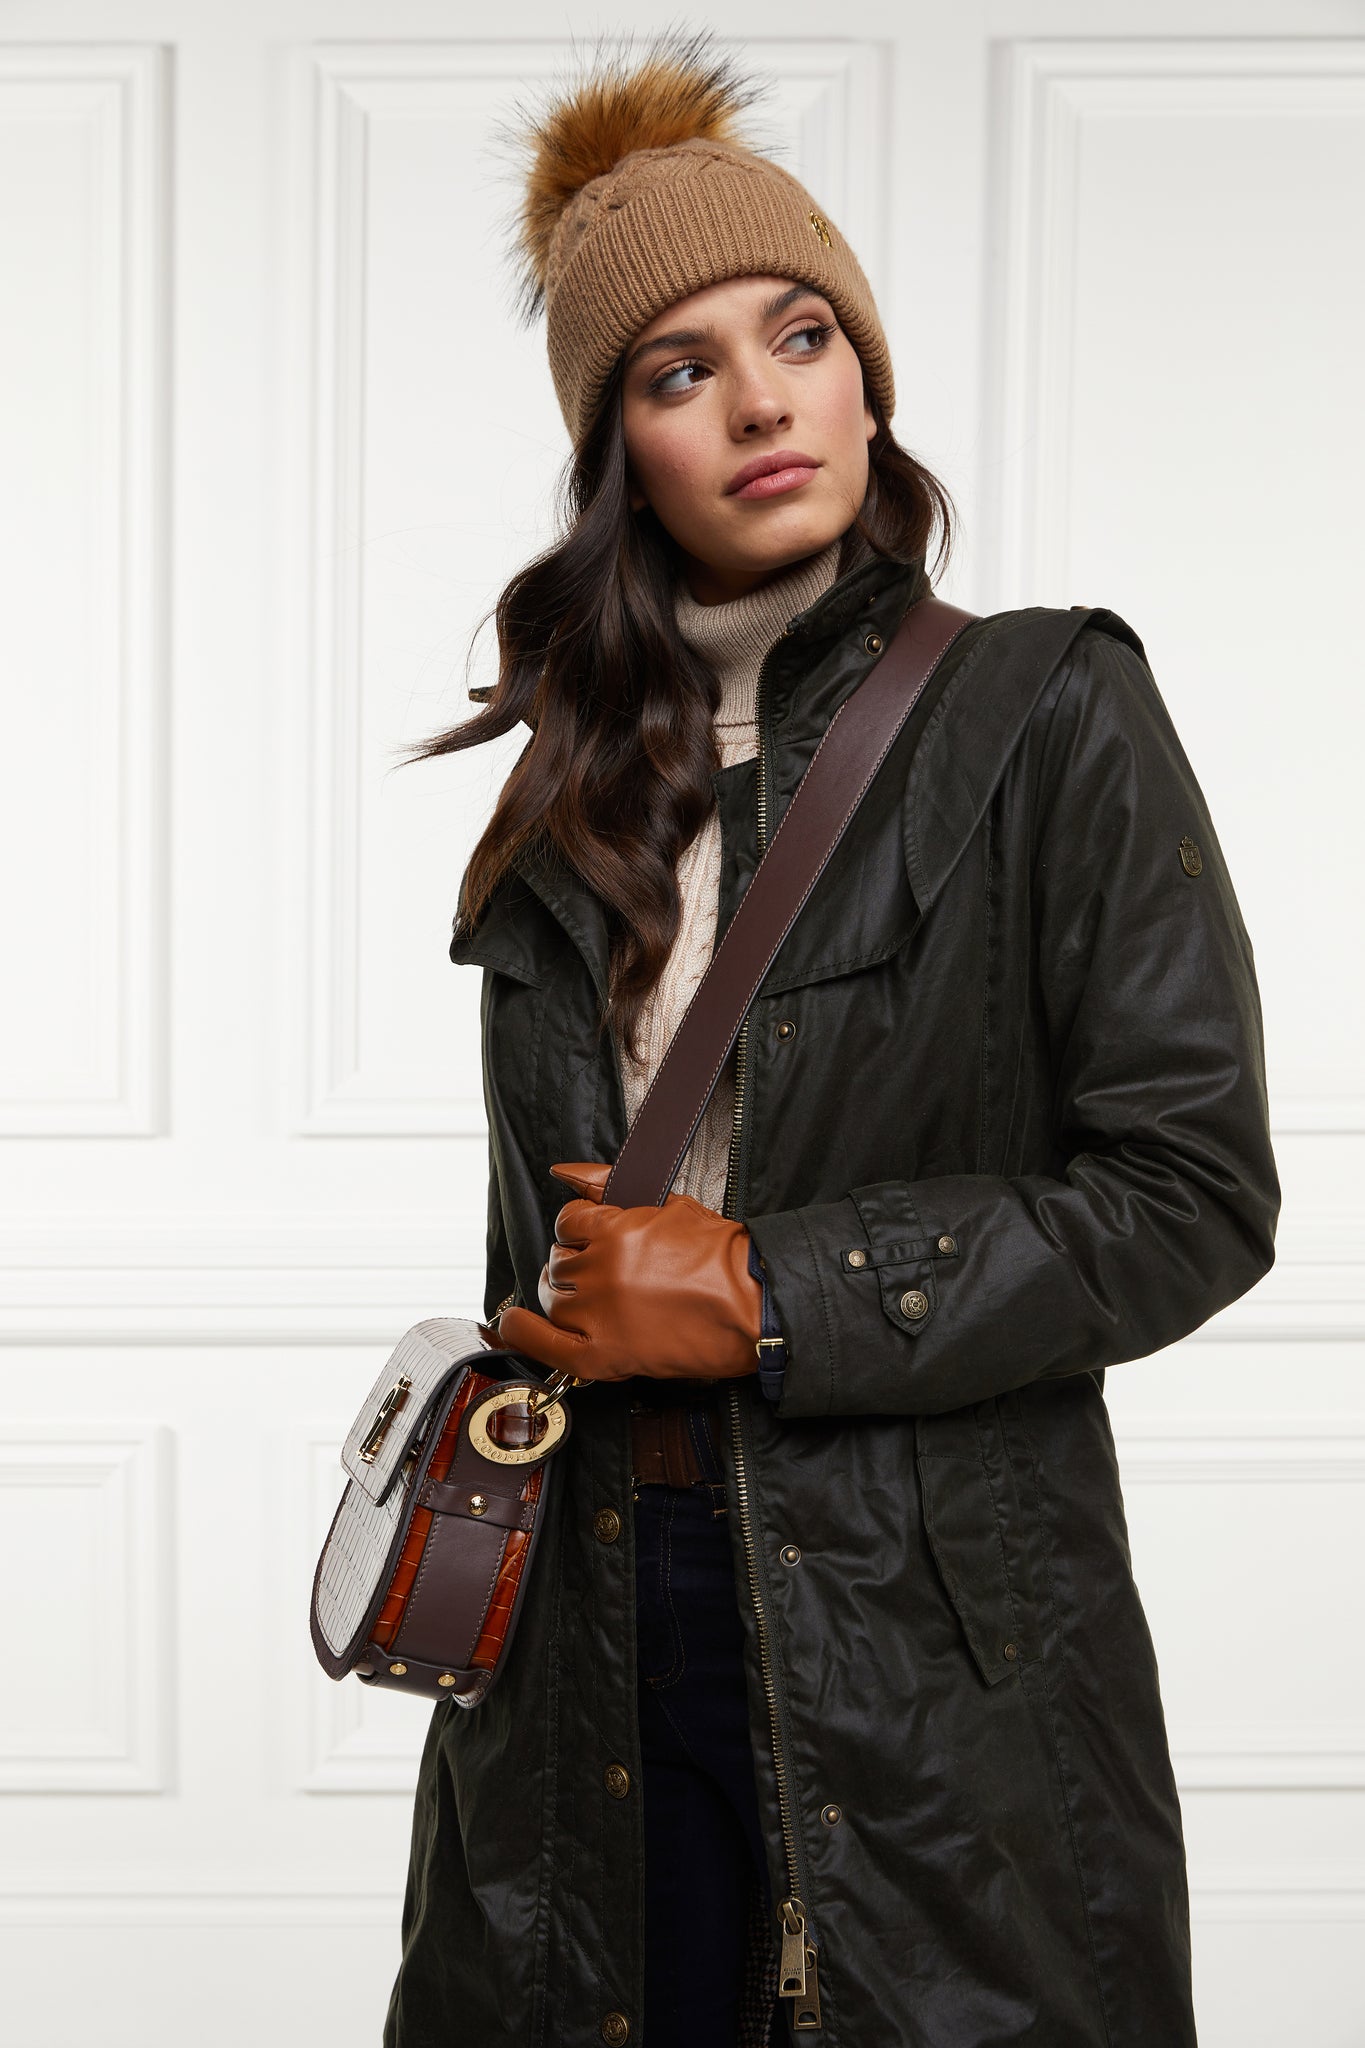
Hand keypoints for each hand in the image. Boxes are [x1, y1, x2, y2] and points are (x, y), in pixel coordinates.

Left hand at [495, 1161, 762, 1382]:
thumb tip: (565, 1172)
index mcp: (616, 1232)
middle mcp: (602, 1272)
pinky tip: (513, 1326)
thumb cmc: (723, 1258)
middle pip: (558, 1264)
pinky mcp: (606, 1355)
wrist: (755, 1304)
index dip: (579, 1233)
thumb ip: (607, 1185)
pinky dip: (524, 1334)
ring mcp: (601, 1315)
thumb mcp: (668, 1204)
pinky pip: (547, 1347)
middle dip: (574, 1265)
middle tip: (601, 1273)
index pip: (567, 1225)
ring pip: (553, 1299)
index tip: (591, 1242)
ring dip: (564, 1297)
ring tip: (589, 1300)